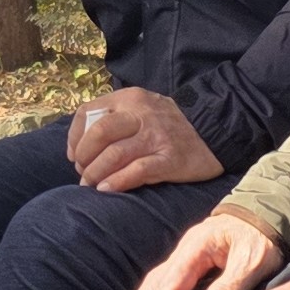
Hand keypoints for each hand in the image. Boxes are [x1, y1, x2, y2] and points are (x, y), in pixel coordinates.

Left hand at [66, 85, 224, 194]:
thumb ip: (116, 117)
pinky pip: (136, 172)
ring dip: (95, 173)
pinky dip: (116, 182)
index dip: (75, 136)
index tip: (74, 154)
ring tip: (91, 184)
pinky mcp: (169, 159)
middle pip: (98, 134)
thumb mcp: (143, 106)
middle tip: (83, 171)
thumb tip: (82, 143)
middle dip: (84, 157)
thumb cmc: (170, 122)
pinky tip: (106, 190)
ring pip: (114, 155)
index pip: (88, 112)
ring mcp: (156, 138)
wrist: (215, 128)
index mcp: (130, 99)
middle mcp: (141, 115)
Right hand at [119, 209, 282, 289]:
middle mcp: (183, 253)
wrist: (271, 212)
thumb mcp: (253, 261)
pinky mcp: (191, 265)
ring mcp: (184, 258)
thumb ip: (229, 288)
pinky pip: (162, 284)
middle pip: (155, 287)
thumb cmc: (263, 236)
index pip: (170, 286)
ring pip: (153, 285)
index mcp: (195, 249)